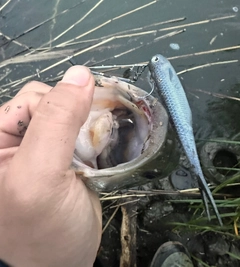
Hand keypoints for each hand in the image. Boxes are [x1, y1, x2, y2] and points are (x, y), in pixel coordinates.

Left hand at [0, 66, 101, 266]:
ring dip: (86, 129)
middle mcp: (13, 138)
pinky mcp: (59, 153)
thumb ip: (56, 123)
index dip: (60, 111)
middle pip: (52, 103)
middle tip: (83, 151)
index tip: (78, 138)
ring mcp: (38, 145)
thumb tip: (80, 75)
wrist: (65, 261)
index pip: (31, 99)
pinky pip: (80, 129)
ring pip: (69, 114)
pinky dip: (93, 136)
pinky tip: (93, 154)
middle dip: (74, 120)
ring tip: (88, 155)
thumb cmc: (46, 230)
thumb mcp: (41, 177)